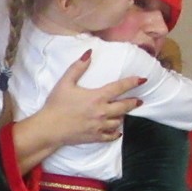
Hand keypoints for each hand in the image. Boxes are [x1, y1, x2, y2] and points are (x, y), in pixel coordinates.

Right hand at [14, 52, 144, 168]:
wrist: (49, 128)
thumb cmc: (56, 105)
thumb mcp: (65, 83)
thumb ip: (78, 67)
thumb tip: (89, 53)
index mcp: (97, 97)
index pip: (120, 88)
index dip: (132, 82)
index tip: (142, 80)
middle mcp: (102, 112)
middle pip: (125, 107)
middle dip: (133, 102)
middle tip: (139, 100)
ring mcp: (100, 126)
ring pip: (118, 121)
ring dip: (122, 116)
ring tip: (123, 113)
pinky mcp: (95, 137)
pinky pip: (111, 136)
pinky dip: (116, 133)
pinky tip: (117, 130)